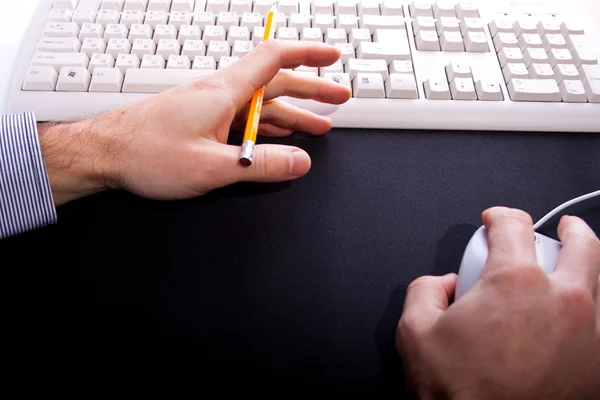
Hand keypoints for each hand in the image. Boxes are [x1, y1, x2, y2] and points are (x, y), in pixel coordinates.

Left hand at [38, 40, 350, 204]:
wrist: (104, 154)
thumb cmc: (146, 154)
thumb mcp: (211, 167)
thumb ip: (260, 166)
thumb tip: (300, 162)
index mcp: (223, 93)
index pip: (273, 59)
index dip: (307, 54)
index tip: (331, 56)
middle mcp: (219, 94)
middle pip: (274, 83)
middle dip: (311, 90)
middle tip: (339, 97)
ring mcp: (211, 108)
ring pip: (261, 104)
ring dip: (292, 114)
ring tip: (319, 125)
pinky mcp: (202, 122)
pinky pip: (244, 120)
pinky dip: (268, 127)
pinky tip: (280, 137)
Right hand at [397, 207, 599, 399]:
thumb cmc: (459, 394)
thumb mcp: (415, 332)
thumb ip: (426, 290)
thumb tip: (445, 285)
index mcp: (516, 283)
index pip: (513, 226)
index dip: (499, 216)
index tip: (494, 220)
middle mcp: (564, 301)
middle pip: (581, 245)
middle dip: (570, 229)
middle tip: (564, 227)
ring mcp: (590, 334)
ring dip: (592, 263)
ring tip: (582, 260)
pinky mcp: (599, 365)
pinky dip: (594, 308)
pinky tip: (580, 312)